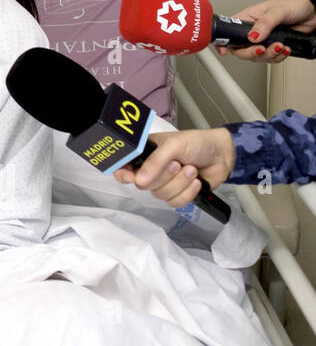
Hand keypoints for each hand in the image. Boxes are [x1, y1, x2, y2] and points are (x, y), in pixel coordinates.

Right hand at [113, 128, 234, 207]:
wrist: (222, 154)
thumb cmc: (196, 143)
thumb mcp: (174, 146)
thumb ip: (155, 162)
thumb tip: (139, 181)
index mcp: (144, 153)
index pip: (123, 167)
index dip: (124, 175)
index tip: (133, 178)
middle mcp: (151, 169)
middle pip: (144, 185)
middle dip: (164, 177)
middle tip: (177, 164)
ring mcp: (165, 183)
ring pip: (160, 195)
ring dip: (180, 183)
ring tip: (191, 170)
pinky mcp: (178, 193)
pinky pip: (175, 202)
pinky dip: (187, 193)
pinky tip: (196, 182)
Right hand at [217, 0, 315, 62]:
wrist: (312, 11)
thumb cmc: (293, 4)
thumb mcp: (277, 11)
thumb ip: (264, 24)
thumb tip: (253, 37)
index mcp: (247, 19)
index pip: (228, 32)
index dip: (223, 43)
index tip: (224, 51)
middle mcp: (252, 31)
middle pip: (241, 49)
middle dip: (252, 53)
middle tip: (261, 49)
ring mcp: (263, 40)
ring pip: (257, 56)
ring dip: (269, 55)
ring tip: (280, 46)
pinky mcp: (274, 47)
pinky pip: (271, 58)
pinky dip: (278, 57)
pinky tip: (285, 49)